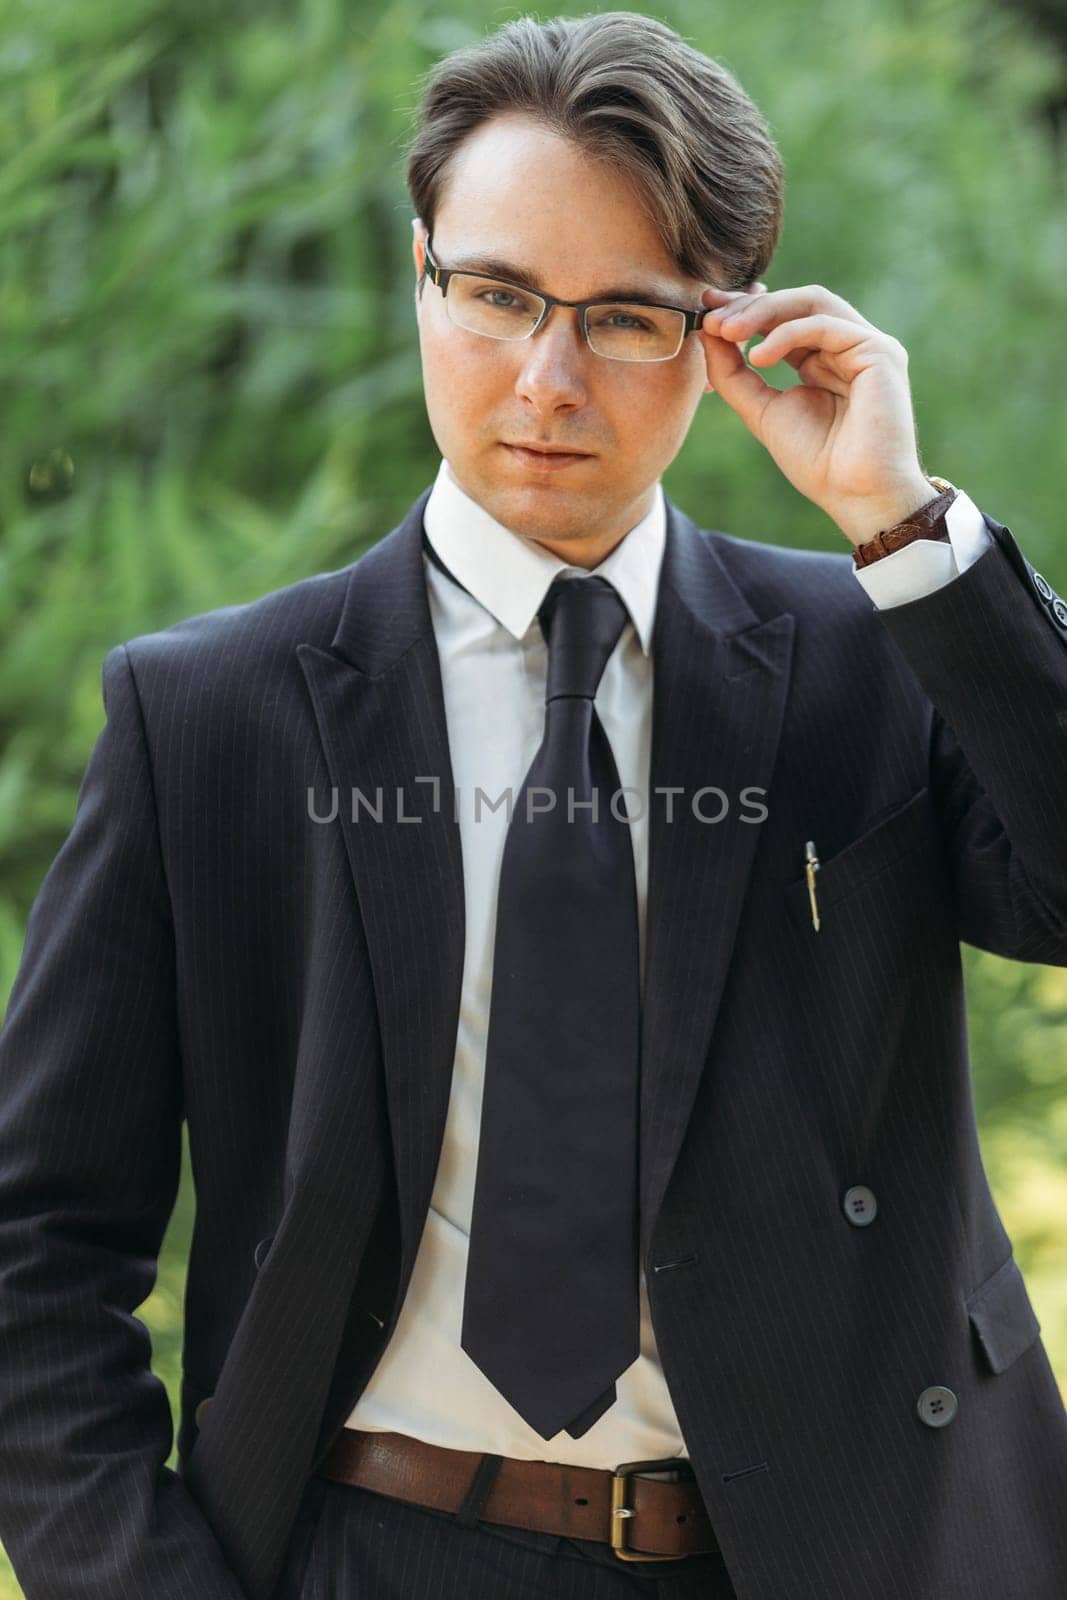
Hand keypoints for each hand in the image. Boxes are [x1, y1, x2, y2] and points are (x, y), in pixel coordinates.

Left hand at [700, 282, 934, 545]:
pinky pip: (826, 325)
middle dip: (750, 305)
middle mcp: (848, 345)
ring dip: (764, 312)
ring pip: (812, 302)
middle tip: (711, 317)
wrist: (855, 494)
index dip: (746, 309)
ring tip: (727, 332)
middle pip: (797, 302)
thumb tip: (707, 333)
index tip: (705, 312)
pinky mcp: (880, 352)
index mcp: (824, 358)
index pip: (784, 318)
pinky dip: (786, 335)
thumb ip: (734, 374)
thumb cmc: (817, 462)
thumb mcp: (762, 411)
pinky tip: (757, 357)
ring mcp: (867, 345)